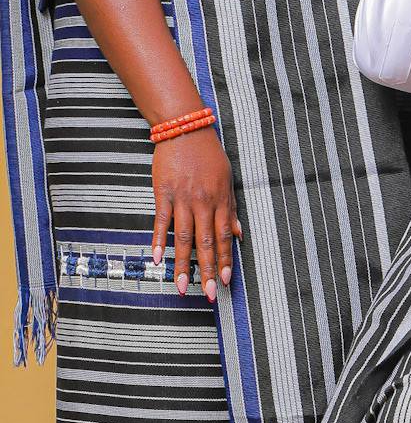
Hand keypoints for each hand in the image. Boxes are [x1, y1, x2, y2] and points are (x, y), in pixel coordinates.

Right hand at [151, 129, 239, 303]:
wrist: (184, 129)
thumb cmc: (208, 154)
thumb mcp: (228, 180)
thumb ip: (231, 210)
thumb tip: (239, 235)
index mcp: (221, 201)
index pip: (224, 237)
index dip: (225, 260)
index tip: (224, 281)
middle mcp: (204, 203)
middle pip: (206, 242)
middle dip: (207, 271)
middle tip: (208, 294)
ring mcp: (183, 198)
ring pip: (185, 236)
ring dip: (183, 264)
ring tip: (182, 286)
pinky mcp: (164, 193)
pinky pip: (162, 221)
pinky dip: (160, 241)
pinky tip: (158, 259)